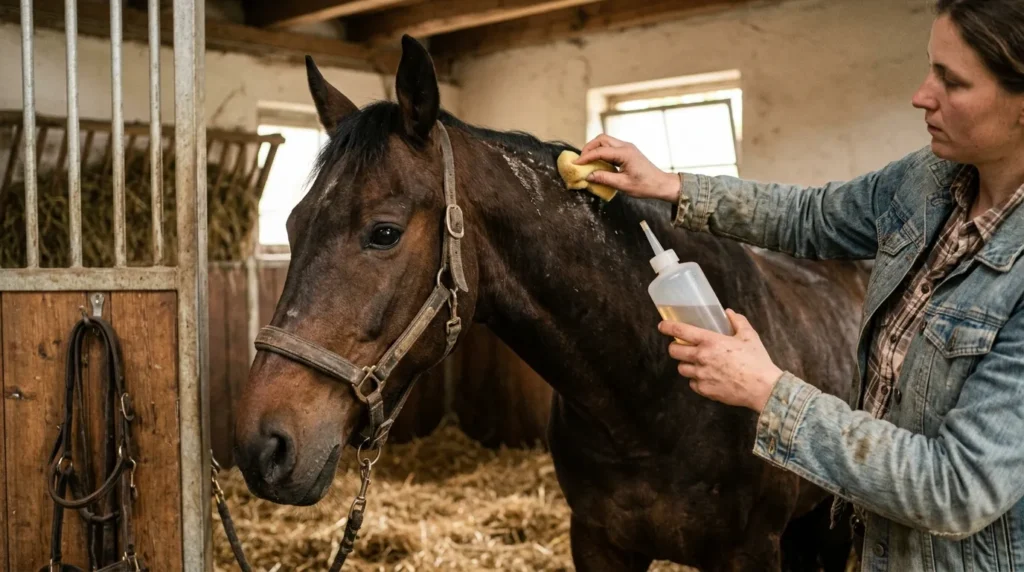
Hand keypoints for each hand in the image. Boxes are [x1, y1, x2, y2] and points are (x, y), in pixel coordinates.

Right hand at [575, 134, 680, 201]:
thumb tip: (589, 176)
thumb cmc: (645, 186)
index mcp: (625, 153)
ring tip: (587, 161)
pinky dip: (601, 152)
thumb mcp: (623, 185)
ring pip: (606, 141)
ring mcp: (627, 148)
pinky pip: (610, 147)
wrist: (661, 184)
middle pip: (602, 139)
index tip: (576, 163)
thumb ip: (604, 179)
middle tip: (581, 160)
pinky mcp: (627, 152)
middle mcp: (626, 146)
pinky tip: (597, 162)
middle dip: (589, 147)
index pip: (600, 151)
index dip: (586, 157)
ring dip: (595, 148)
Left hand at [658, 309, 783, 411]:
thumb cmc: (757, 361)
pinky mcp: (705, 390)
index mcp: (710, 341)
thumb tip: (729, 313)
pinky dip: (696, 380)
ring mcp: (701, 375)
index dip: (667, 327)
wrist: (763, 388)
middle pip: (674, 351)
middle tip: (681, 346)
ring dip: (686, 364)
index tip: (662, 326)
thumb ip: (738, 321)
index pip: (680, 331)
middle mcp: (701, 358)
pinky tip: (707, 376)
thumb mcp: (749, 336)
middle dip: (675, 348)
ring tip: (697, 363)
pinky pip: (692, 384)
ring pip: (681, 369)